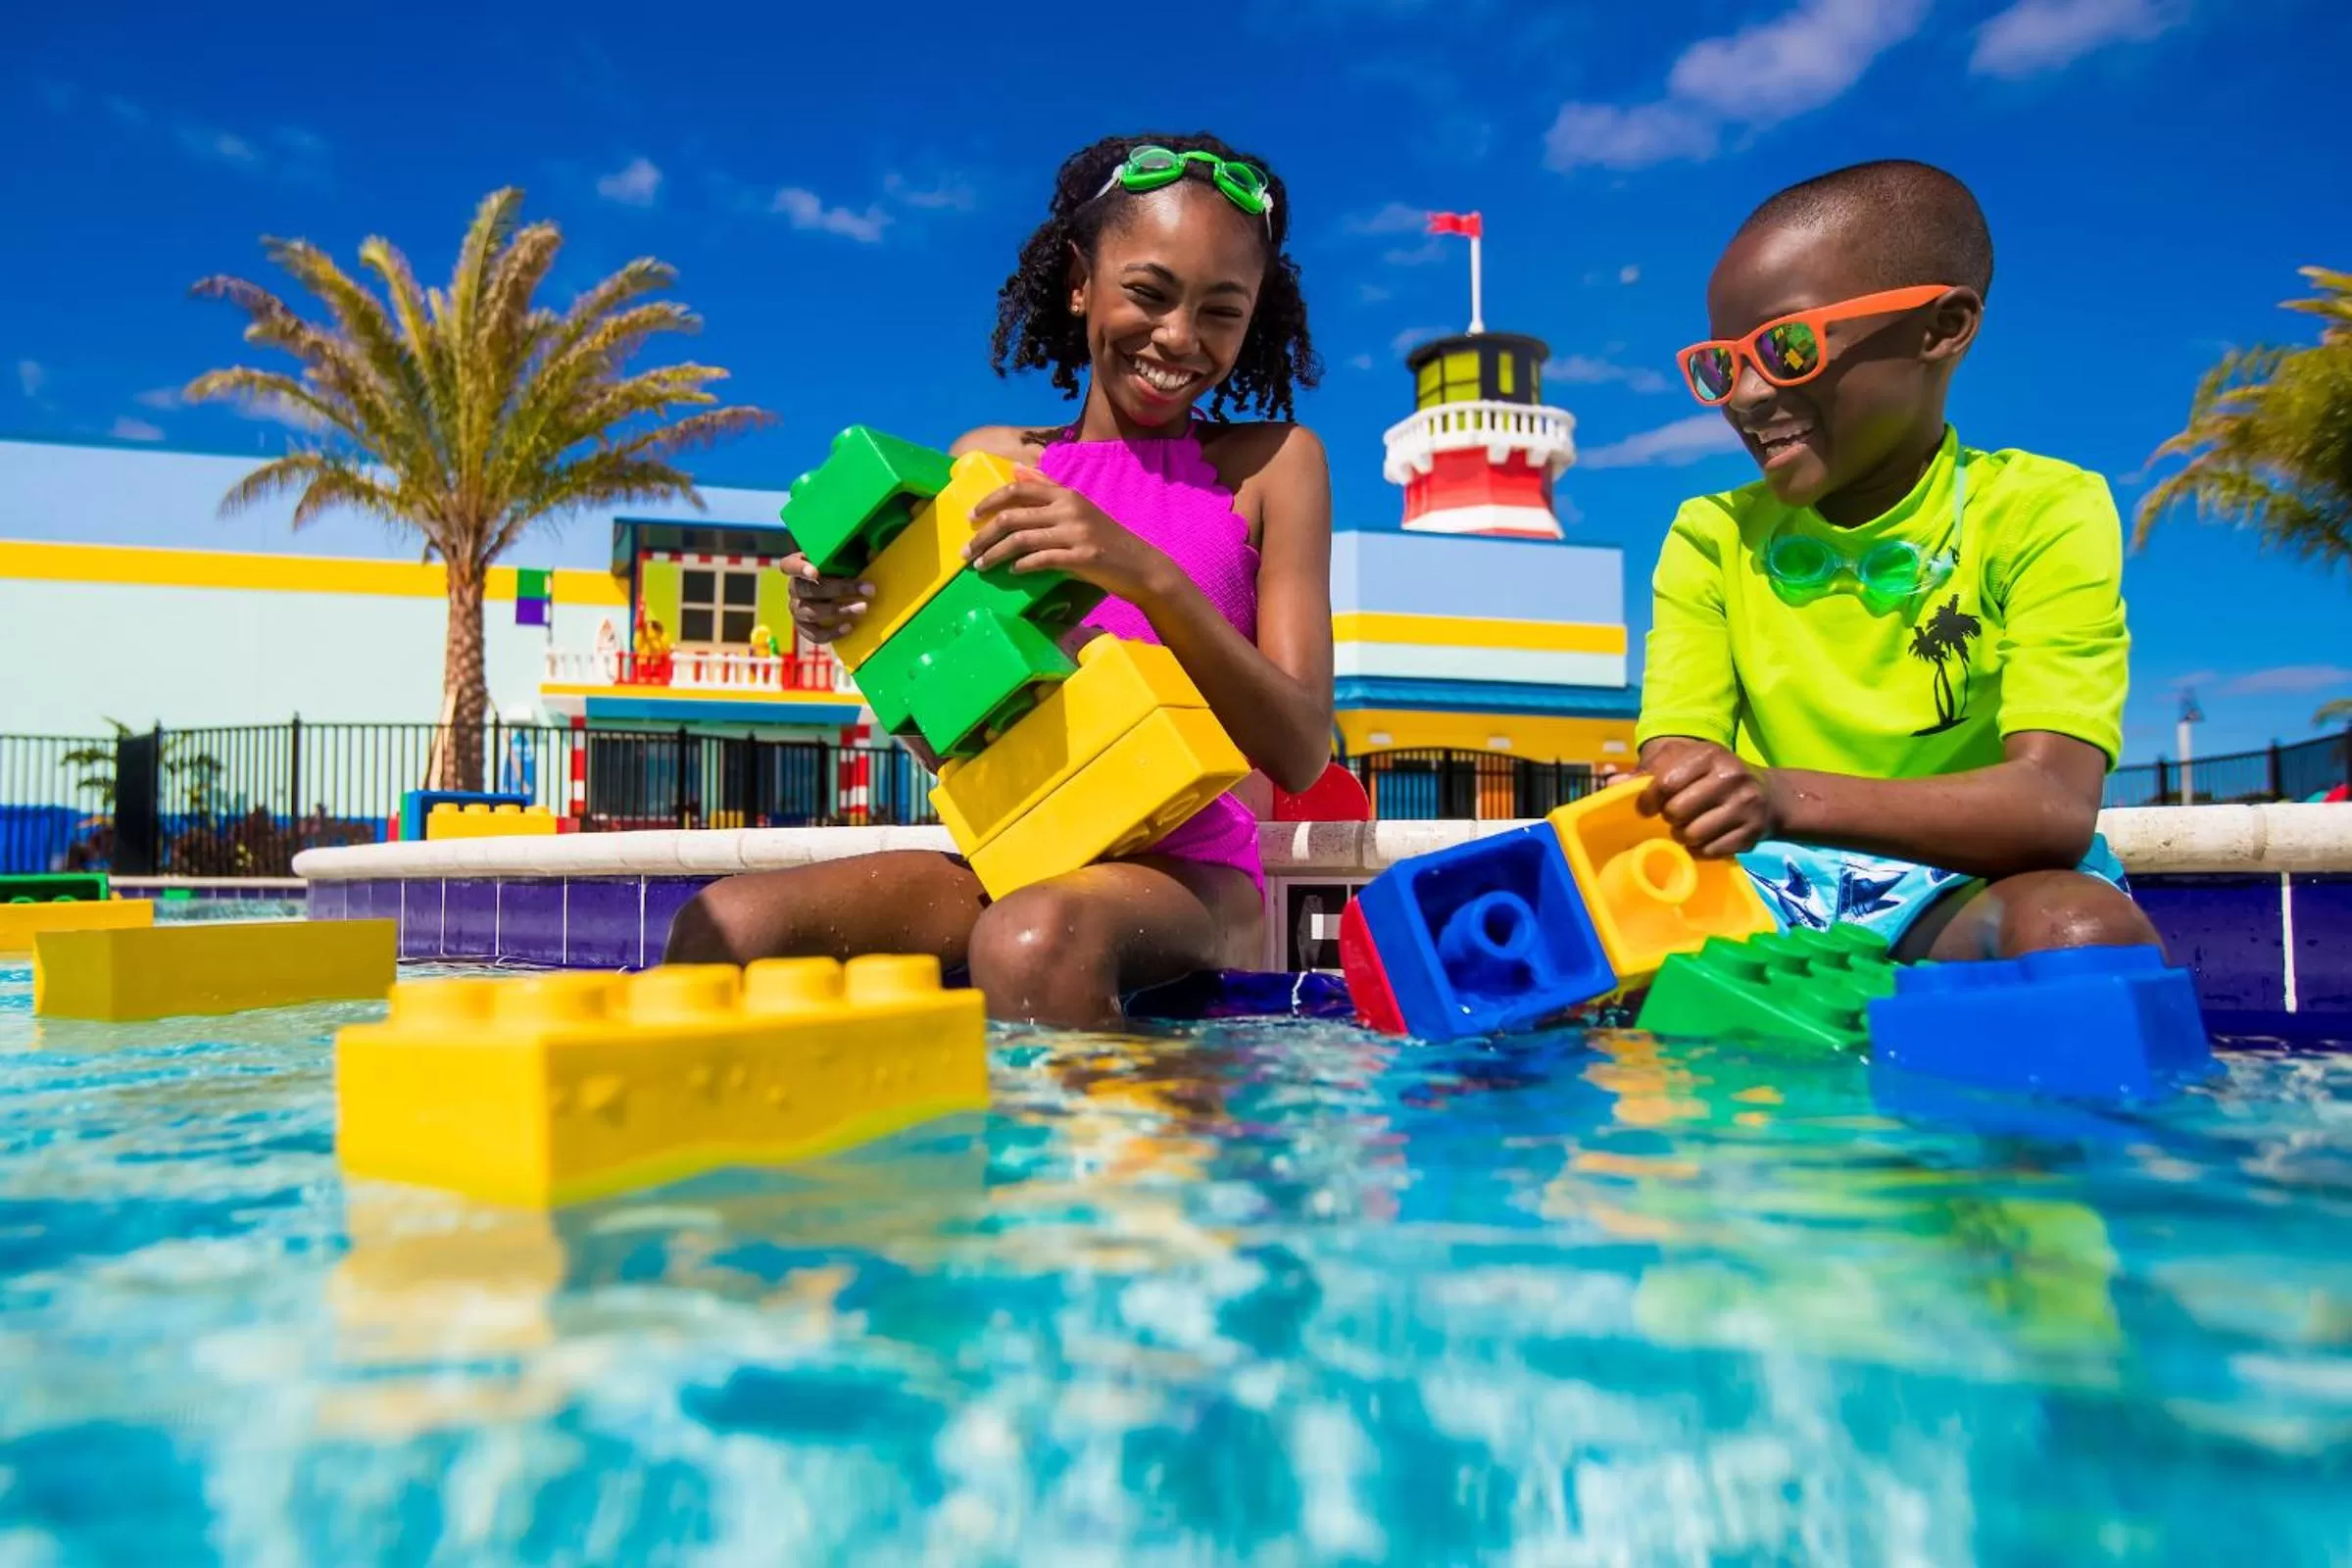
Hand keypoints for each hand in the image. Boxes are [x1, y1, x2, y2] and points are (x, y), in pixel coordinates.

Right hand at [781, 552, 872, 644]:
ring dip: (839, 611)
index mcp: (798, 566)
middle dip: (838, 589)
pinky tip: (849, 627)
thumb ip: (854, 555)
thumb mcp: (845, 560)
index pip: (789, 566)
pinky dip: (831, 633)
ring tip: (863, 608)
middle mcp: (794, 588)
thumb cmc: (840, 571)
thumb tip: (873, 551)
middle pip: (808, 590)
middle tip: (865, 590)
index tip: (815, 572)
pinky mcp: (804, 628)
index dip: (800, 569)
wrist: (838, 596)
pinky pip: (814, 634)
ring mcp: (796, 609)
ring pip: (811, 612)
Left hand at [964, 467, 1172, 603]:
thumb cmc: (1105, 538)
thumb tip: (1015, 469)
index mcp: (1065, 494)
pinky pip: (1042, 559)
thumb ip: (1046, 488)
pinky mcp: (1082, 556)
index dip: (989, 501)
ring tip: (979, 566)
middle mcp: (1069, 509)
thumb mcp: (1077, 508)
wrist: (1140, 565)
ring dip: (994, 554)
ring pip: (1021, 539)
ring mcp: (1076, 533)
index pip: (1018, 490)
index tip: (970, 517)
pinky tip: (1012, 571)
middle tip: (965, 551)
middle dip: (983, 535)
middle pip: (1012, 517)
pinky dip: (1023, 565)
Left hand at [1638, 740, 1781, 857]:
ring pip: (1693, 835)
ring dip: (1684, 836)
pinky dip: (1701, 850)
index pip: (1665, 782)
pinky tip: (1706, 838)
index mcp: (1709, 754)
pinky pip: (1710, 851)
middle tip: (1675, 817)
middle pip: (1677, 811)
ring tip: (1689, 827)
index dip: (1648, 800)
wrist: (1770, 795)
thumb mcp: (1686, 763)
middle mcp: (1730, 776)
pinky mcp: (1751, 833)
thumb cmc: (1714, 777)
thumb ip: (1648, 772)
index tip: (1646, 808)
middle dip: (1670, 819)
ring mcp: (1744, 806)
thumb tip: (1611, 783)